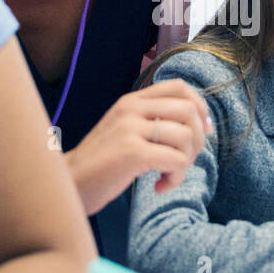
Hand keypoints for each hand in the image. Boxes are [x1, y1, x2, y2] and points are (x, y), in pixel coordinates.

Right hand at [65, 80, 212, 213]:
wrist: (70, 184)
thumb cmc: (103, 163)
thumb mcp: (125, 131)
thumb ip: (153, 121)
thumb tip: (200, 124)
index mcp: (131, 101)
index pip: (179, 86)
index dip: (200, 107)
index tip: (203, 130)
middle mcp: (131, 108)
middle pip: (189, 110)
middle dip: (197, 140)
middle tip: (184, 161)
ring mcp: (130, 128)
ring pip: (186, 137)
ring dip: (186, 162)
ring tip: (168, 175)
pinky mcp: (132, 152)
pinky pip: (176, 160)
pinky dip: (175, 178)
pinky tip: (159, 186)